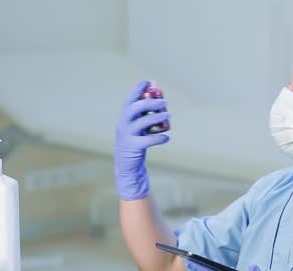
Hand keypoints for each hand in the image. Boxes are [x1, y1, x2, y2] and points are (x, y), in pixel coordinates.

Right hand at [114, 81, 170, 199]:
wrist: (127, 166)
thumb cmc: (136, 143)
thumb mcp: (138, 128)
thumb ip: (146, 115)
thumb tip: (160, 99)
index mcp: (124, 118)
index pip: (129, 100)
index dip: (137, 90)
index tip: (148, 82)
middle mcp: (123, 125)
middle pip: (134, 108)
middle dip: (149, 102)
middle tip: (164, 102)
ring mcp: (127, 136)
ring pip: (141, 123)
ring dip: (156, 117)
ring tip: (168, 114)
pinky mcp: (133, 148)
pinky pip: (147, 141)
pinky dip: (158, 138)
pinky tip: (166, 137)